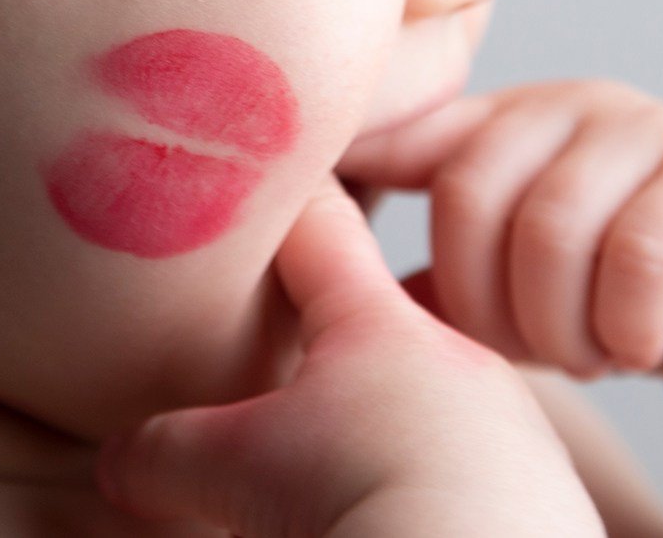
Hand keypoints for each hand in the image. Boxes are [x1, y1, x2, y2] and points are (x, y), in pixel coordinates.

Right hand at [99, 182, 604, 537]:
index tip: (272, 160)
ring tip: (347, 460)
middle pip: (378, 320)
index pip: (320, 226)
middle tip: (285, 346)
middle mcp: (454, 358)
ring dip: (388, 421)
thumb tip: (121, 460)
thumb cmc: (366, 496)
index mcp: (375, 322)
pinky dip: (438, 481)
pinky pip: (476, 469)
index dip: (286, 195)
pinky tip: (410, 512)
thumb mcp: (235, 468)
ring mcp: (506, 424)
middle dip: (331, 335)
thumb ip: (169, 448)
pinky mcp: (541, 493)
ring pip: (430, 401)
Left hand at [335, 80, 662, 383]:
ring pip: (555, 228)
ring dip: (558, 326)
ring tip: (581, 358)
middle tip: (519, 354)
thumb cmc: (597, 287)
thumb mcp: (501, 279)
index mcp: (497, 122)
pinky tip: (636, 346)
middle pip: (471, 194)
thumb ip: (419, 278)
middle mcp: (565, 107)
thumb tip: (304, 304)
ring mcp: (647, 131)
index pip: (404, 131)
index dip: (355, 165)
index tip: (309, 217)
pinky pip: (645, 251)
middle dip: (481, 303)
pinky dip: (626, 323)